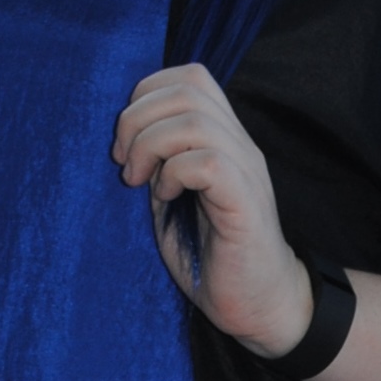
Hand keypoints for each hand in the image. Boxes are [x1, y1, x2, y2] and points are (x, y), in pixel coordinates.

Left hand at [112, 65, 314, 356]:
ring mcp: (246, 171)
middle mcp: (240, 145)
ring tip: (137, 181)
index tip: (125, 142)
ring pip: (194, 120)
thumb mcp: (173, 199)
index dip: (147, 93)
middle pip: (189, 87)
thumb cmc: (211, 256)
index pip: (191, 77)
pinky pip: (207, 162)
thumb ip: (157, 163)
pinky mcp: (244, 202)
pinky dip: (172, 173)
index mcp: (224, 138)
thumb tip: (124, 139)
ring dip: (149, 145)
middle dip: (138, 117)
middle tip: (123, 163)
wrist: (257, 304)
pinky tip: (165, 198)